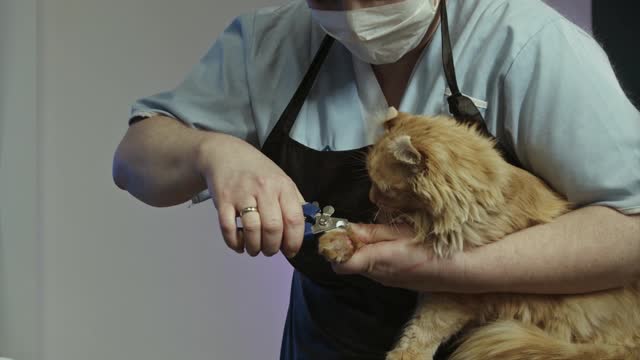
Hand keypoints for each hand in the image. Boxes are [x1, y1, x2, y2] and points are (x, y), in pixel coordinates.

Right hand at [196, 134, 305, 257]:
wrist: (226, 154)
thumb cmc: (257, 171)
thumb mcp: (281, 179)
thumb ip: (294, 202)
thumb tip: (305, 229)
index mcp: (283, 185)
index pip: (294, 219)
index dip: (294, 241)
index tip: (291, 250)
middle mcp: (264, 189)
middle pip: (273, 228)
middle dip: (273, 248)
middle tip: (270, 251)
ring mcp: (242, 194)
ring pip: (252, 230)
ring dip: (254, 248)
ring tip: (255, 249)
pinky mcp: (223, 200)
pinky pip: (228, 228)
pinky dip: (234, 242)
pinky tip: (239, 244)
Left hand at [332, 223, 466, 291]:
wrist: (462, 271)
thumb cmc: (434, 248)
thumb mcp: (402, 233)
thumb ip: (372, 233)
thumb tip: (347, 230)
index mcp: (376, 262)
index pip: (340, 262)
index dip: (336, 247)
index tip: (339, 231)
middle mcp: (378, 275)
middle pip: (350, 261)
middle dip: (350, 244)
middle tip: (362, 227)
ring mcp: (387, 280)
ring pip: (363, 264)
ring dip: (365, 249)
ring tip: (383, 234)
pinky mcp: (396, 281)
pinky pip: (377, 268)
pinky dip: (378, 255)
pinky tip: (395, 245)